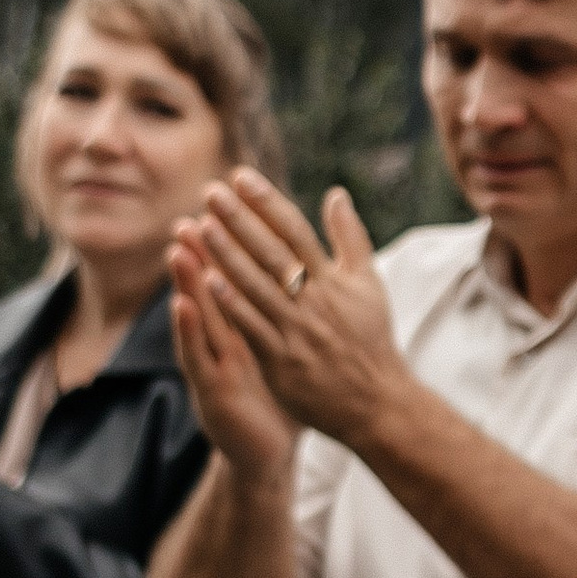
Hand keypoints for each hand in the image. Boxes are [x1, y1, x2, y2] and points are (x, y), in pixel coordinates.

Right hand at [169, 232, 299, 484]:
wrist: (267, 452)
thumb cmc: (279, 398)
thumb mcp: (282, 349)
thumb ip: (285, 314)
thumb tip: (302, 277)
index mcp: (247, 327)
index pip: (236, 281)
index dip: (230, 249)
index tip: (223, 210)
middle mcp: (225, 341)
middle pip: (212, 293)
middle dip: (200, 257)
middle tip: (186, 218)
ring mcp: (215, 363)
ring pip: (199, 317)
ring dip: (186, 283)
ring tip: (177, 249)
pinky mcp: (212, 390)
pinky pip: (198, 356)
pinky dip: (188, 330)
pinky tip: (181, 305)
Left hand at [184, 173, 403, 448]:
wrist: (376, 401)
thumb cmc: (370, 338)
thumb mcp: (369, 283)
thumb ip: (350, 237)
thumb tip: (336, 193)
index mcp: (334, 279)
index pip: (295, 230)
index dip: (267, 202)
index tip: (241, 176)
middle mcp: (314, 300)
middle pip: (271, 252)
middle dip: (240, 220)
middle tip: (211, 191)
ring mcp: (296, 330)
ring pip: (256, 286)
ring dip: (227, 254)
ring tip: (200, 225)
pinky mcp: (281, 360)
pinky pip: (251, 326)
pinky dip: (230, 303)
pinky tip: (206, 280)